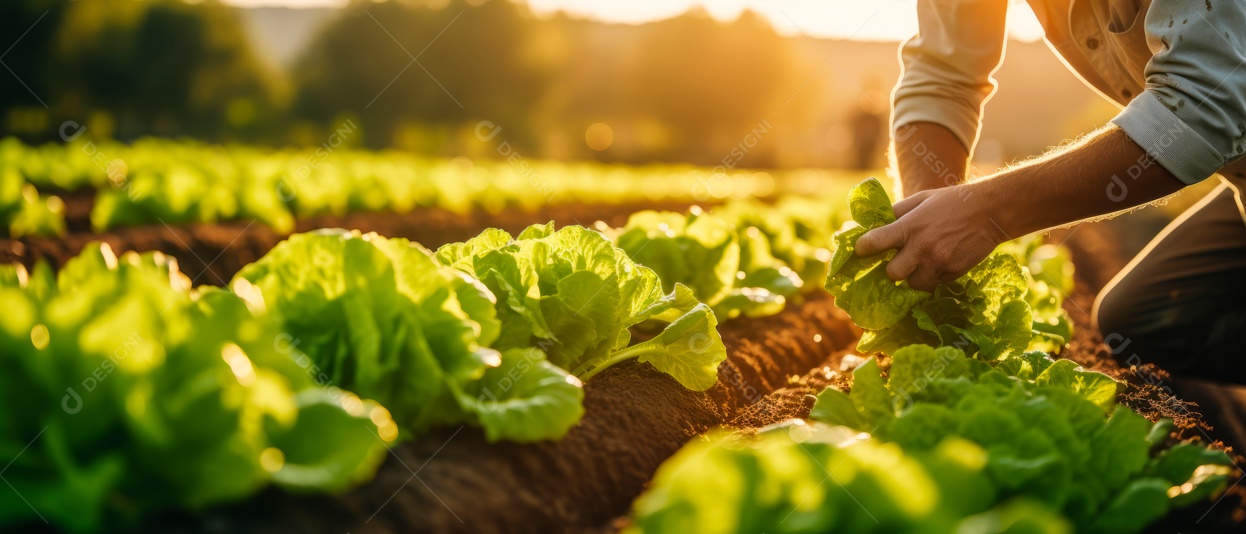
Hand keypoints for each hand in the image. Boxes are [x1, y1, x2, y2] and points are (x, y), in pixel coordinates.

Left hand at [854, 184, 1003, 291]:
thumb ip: (896, 213)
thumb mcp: (920, 199)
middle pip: (892, 274)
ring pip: (913, 285)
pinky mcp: (953, 274)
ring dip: (913, 277)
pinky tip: (939, 262)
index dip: (863, 249)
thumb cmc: (951, 202)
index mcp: (909, 225)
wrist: (990, 211)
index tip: (862, 250)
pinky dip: (933, 277)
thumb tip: (872, 226)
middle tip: (898, 261)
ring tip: (920, 263)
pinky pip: (934, 284)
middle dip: (892, 269)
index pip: (874, 243)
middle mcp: (921, 247)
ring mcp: (939, 263)